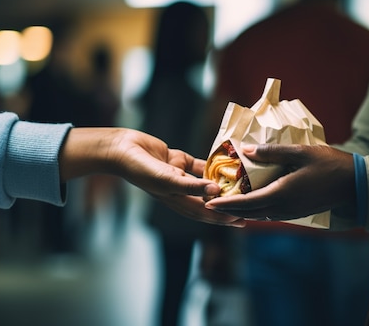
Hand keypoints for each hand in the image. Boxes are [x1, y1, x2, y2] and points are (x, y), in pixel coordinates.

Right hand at [59, 128, 244, 226]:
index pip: (203, 213)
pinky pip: (198, 164)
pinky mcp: (176, 159)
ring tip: (241, 186)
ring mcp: (178, 175)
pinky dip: (210, 165)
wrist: (121, 148)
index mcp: (175, 201)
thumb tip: (216, 191)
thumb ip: (191, 185)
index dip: (221, 218)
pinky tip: (226, 162)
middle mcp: (178, 191)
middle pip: (207, 202)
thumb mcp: (167, 179)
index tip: (240, 219)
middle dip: (225, 206)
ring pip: (204, 183)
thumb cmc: (140, 169)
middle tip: (247, 208)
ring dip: (220, 184)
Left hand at [205, 144, 355, 221]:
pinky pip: (270, 213)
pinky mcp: (296, 212)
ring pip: (259, 215)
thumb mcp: (299, 152)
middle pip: (249, 213)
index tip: (208, 203)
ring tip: (226, 200)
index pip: (246, 203)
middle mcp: (282, 208)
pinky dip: (256, 209)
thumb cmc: (328, 164)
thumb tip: (245, 150)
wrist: (354, 184)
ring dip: (242, 210)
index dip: (225, 204)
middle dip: (228, 209)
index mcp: (281, 195)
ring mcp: (290, 213)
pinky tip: (251, 200)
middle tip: (211, 201)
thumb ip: (271, 152)